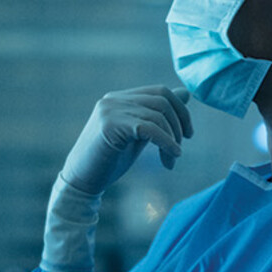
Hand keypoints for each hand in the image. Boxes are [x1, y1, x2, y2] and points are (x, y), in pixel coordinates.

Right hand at [59, 85, 193, 192]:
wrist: (82, 180)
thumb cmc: (110, 160)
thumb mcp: (140, 135)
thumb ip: (159, 116)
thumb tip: (186, 93)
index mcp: (121, 98)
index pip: (161, 91)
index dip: (181, 110)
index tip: (189, 134)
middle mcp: (114, 99)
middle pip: (162, 100)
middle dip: (179, 125)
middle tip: (180, 150)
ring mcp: (110, 110)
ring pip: (157, 115)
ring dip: (172, 139)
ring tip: (171, 160)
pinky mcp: (110, 125)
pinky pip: (149, 128)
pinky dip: (166, 142)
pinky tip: (172, 157)